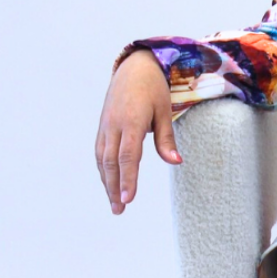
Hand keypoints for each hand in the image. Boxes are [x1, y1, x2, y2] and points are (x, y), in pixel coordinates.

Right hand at [95, 50, 179, 214]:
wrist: (134, 67)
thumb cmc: (153, 89)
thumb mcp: (164, 111)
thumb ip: (166, 138)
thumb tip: (176, 162)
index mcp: (131, 121)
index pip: (128, 156)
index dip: (127, 178)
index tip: (128, 199)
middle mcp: (113, 125)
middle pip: (111, 162)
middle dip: (115, 187)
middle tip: (120, 210)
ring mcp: (105, 125)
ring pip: (102, 159)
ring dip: (107, 182)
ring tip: (115, 204)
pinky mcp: (102, 126)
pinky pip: (99, 152)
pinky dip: (103, 170)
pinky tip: (109, 184)